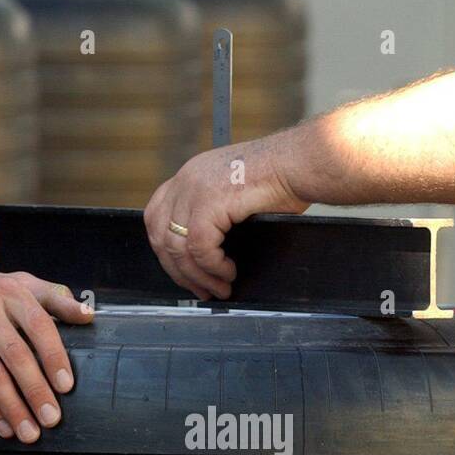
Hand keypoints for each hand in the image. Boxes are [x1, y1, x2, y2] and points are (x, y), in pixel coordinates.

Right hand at [0, 270, 93, 442]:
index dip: (53, 356)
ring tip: (30, 432)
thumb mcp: (13, 283)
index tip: (66, 385)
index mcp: (9, 291)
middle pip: (16, 354)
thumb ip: (52, 297)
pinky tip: (3, 426)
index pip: (39, 325)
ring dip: (13, 407)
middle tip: (52, 417)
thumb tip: (88, 315)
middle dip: (36, 390)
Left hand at [145, 135, 308, 299]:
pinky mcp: (210, 202)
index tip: (183, 271)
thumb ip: (214, 216)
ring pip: (179, 248)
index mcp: (190, 176)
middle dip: (179, 271)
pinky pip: (200, 248)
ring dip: (199, 276)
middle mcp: (187, 180)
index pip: (156, 218)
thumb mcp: (234, 195)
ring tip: (219, 288)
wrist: (299, 163)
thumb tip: (208, 257)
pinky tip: (228, 272)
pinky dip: (213, 267)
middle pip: (161, 237)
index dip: (166, 251)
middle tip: (201, 290)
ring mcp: (195, 189)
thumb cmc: (280, 179)